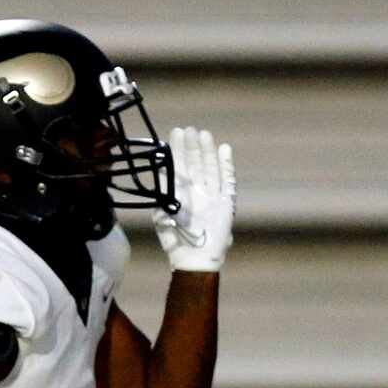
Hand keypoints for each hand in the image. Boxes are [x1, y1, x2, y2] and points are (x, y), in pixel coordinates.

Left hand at [152, 126, 233, 272]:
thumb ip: (163, 194)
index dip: (178, 150)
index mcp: (179, 194)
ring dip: (207, 151)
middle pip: (195, 163)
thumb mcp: (163, 215)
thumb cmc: (176, 241)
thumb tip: (160, 174)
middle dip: (192, 146)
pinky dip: (226, 165)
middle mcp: (196, 192)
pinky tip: (224, 149)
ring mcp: (211, 195)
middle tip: (190, 129)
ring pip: (210, 168)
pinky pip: (227, 179)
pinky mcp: (226, 202)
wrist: (195, 258)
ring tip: (204, 134)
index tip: (176, 133)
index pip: (179, 167)